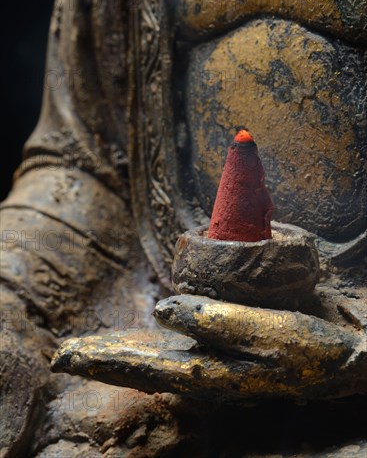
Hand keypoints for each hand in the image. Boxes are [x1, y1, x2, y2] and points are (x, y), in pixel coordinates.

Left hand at [51, 269, 366, 402]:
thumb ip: (216, 321)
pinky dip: (146, 348)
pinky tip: (136, 342)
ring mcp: (209, 367)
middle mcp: (202, 375)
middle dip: (100, 362)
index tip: (62, 356)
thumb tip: (163, 308)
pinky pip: (172, 352)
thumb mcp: (267, 333)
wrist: (340, 361)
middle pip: (139, 369)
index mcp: (209, 373)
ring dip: (118, 355)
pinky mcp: (220, 356)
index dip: (101, 361)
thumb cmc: (307, 347)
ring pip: (152, 362)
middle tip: (61, 355)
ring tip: (86, 350)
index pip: (142, 368)